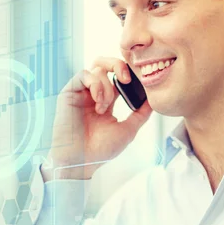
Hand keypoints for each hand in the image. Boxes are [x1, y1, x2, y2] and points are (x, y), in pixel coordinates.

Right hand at [41, 57, 152, 180]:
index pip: (118, 76)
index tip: (139, 81)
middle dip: (118, 64)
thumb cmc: (101, 150)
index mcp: (106, 100)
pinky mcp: (69, 93)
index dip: (129, 74)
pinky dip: (95, 84)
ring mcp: (81, 92)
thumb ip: (141, 114)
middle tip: (127, 78)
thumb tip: (154, 101)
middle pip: (105, 64)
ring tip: (104, 108)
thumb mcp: (128, 129)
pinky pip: (83, 74)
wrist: (82, 161)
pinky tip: (97, 101)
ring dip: (106, 87)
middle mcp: (93, 93)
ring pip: (97, 68)